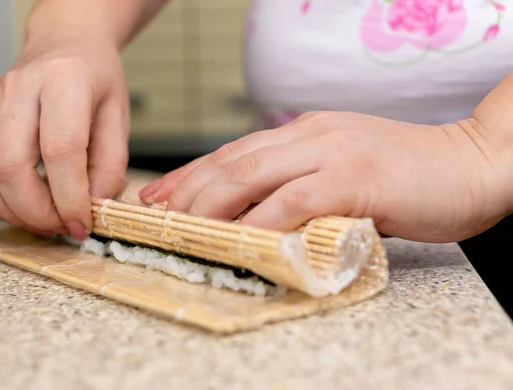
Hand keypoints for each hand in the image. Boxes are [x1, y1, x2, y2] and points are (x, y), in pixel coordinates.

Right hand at [0, 34, 128, 239]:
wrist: (66, 45)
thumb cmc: (95, 81)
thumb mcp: (119, 119)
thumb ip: (109, 167)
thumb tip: (91, 208)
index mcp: (64, 82)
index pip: (59, 149)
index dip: (70, 198)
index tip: (82, 223)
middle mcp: (19, 89)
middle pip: (8, 164)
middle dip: (35, 211)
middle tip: (62, 226)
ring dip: (8, 210)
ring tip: (41, 220)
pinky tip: (12, 206)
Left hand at [139, 112, 510, 242]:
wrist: (471, 163)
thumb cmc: (408, 173)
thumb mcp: (345, 167)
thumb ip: (305, 183)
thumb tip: (264, 214)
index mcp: (306, 132)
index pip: (234, 151)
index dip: (192, 174)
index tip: (162, 196)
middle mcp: (310, 135)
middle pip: (232, 161)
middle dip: (188, 190)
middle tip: (157, 217)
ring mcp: (331, 153)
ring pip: (252, 176)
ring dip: (210, 205)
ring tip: (180, 229)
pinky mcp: (355, 179)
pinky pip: (294, 201)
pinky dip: (262, 221)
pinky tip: (239, 240)